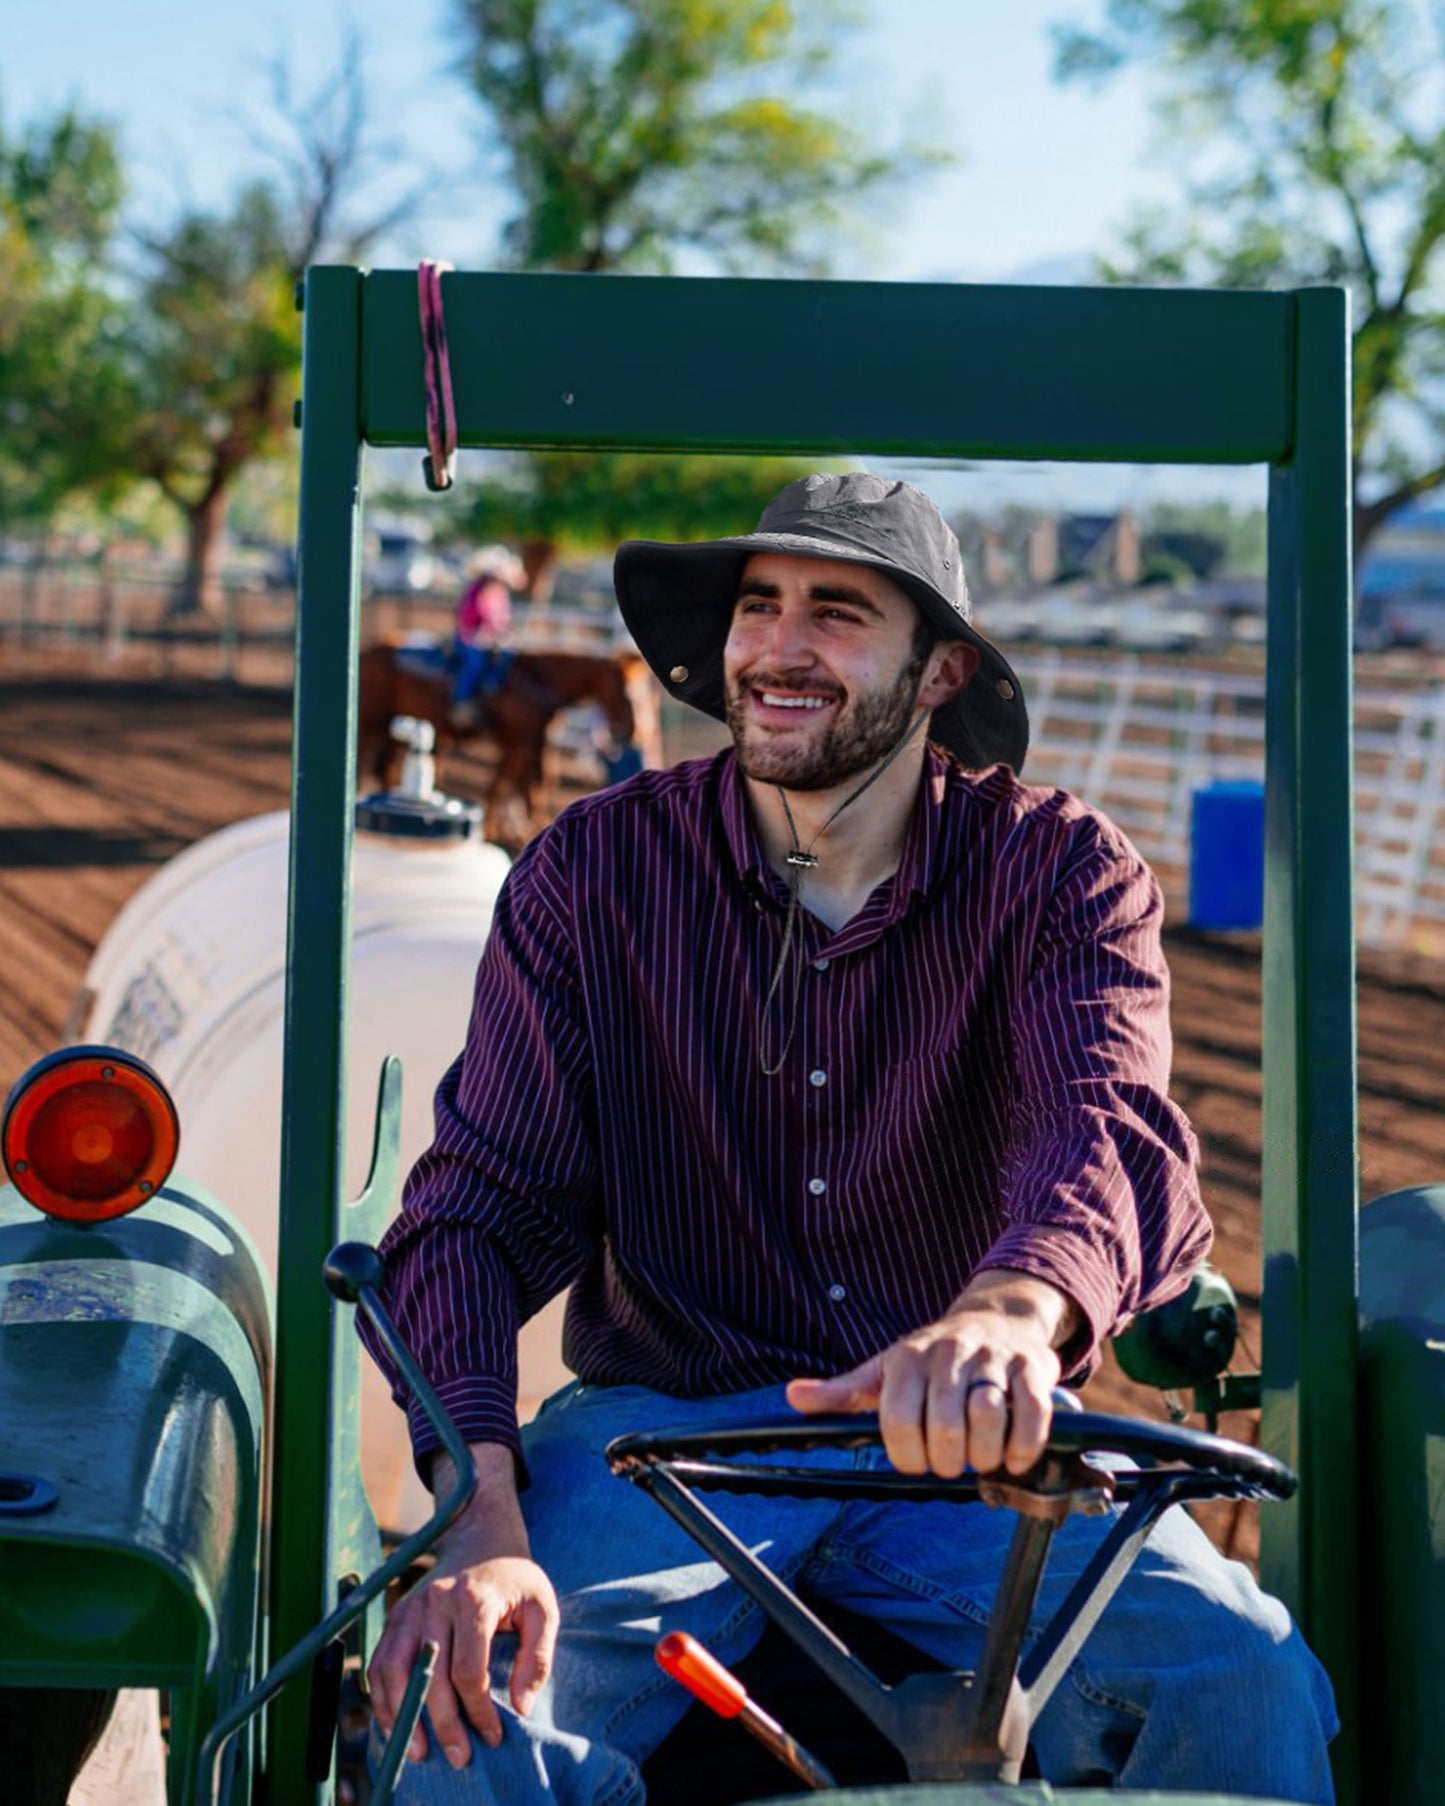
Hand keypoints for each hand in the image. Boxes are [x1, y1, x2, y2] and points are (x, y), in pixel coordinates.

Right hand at [367, 1443, 558, 1768]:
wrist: (481, 1536)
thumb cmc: (516, 1578)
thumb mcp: (543, 1608)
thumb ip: (538, 1657)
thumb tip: (521, 1706)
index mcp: (474, 1600)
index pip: (469, 1670)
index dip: (479, 1711)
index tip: (493, 1736)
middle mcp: (436, 1603)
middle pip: (429, 1676)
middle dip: (444, 1724)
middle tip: (459, 1757)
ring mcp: (410, 1608)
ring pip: (394, 1671)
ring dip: (402, 1716)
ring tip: (418, 1751)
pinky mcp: (396, 1616)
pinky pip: (380, 1663)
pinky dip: (382, 1698)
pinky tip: (397, 1724)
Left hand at [786, 1270, 1077, 1478]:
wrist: (996, 1318)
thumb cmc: (932, 1358)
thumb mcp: (884, 1370)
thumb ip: (843, 1392)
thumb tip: (793, 1397)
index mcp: (907, 1359)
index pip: (900, 1424)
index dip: (909, 1457)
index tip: (916, 1460)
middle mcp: (948, 1354)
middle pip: (945, 1429)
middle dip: (948, 1462)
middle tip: (951, 1461)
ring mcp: (992, 1359)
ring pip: (988, 1419)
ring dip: (985, 1455)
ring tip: (981, 1455)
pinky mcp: (1032, 1367)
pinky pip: (1032, 1415)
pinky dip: (1024, 1446)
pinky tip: (1013, 1455)